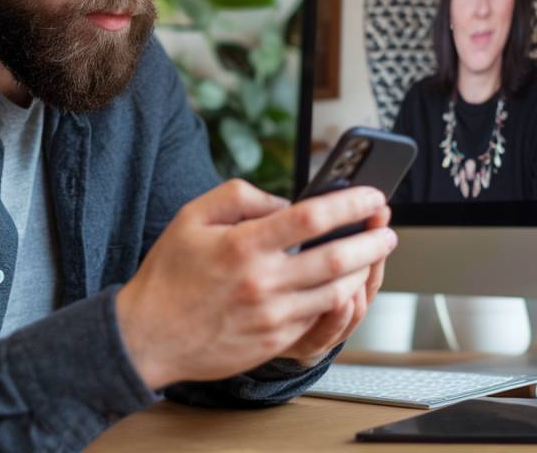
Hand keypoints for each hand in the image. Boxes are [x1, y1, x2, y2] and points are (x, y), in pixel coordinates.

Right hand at [115, 180, 395, 388]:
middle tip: (388, 229)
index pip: (312, 218)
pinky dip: (337, 300)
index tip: (372, 194)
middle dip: (372, 241)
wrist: (147, 336)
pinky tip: (343, 285)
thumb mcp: (192, 216)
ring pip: (337, 292)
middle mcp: (262, 282)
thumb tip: (284, 202)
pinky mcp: (273, 342)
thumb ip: (240, 196)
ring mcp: (271, 316)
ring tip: (373, 255)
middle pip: (337, 258)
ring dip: (363, 271)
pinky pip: (318, 318)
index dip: (350, 204)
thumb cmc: (169, 273)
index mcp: (243, 245)